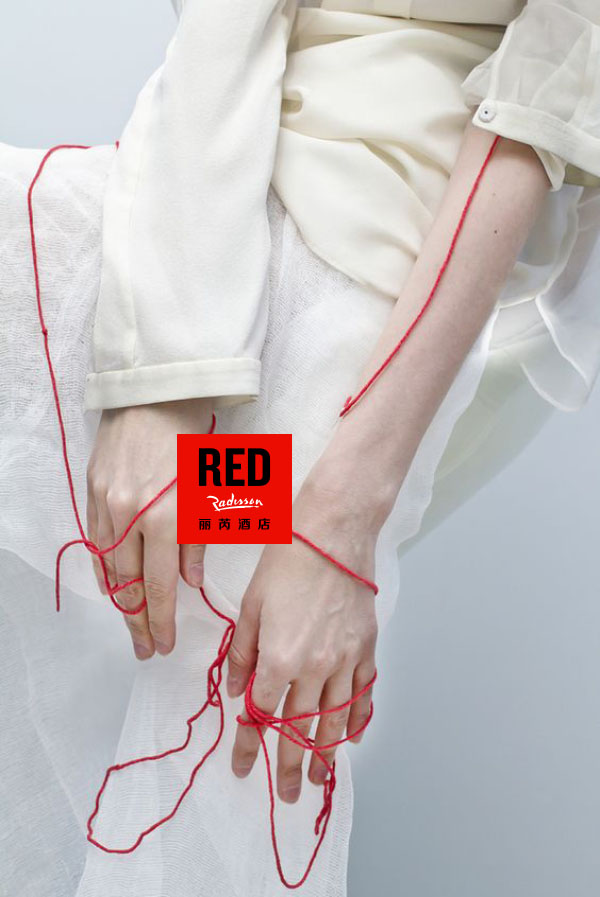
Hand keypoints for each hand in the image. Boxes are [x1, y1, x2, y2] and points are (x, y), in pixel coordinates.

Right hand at [86, 398, 213, 659]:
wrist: (157, 393)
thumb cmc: (194, 439)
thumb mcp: (210, 489)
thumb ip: (197, 540)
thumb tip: (189, 584)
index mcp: (166, 517)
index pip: (161, 586)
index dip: (161, 620)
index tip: (163, 646)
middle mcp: (131, 516)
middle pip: (130, 585)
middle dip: (138, 621)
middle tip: (144, 649)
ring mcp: (106, 504)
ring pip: (108, 567)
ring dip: (119, 601)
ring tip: (130, 624)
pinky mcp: (92, 491)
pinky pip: (94, 541)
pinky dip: (102, 568)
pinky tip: (110, 587)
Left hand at [227, 474, 379, 802]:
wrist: (333, 534)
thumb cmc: (286, 561)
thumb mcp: (251, 605)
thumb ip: (243, 652)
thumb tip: (237, 689)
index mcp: (279, 658)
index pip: (261, 714)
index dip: (250, 745)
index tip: (242, 768)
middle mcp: (314, 668)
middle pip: (300, 728)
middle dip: (289, 766)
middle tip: (286, 796)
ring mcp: (345, 661)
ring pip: (335, 720)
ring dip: (325, 754)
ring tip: (318, 780)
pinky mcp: (366, 649)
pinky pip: (364, 695)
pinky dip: (359, 720)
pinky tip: (353, 740)